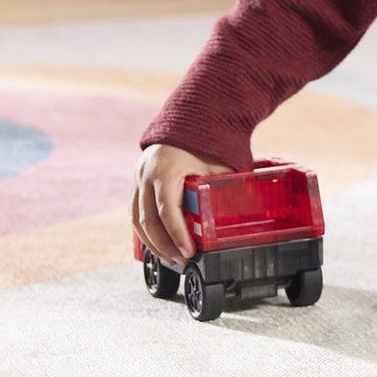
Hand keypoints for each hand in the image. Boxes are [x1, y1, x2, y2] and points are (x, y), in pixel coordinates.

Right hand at [131, 144, 229, 267]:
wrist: (193, 116)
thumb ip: (225, 190)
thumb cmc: (210, 141)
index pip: (167, 211)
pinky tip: (158, 242)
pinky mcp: (136, 180)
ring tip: (170, 258)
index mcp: (165, 170)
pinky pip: (135, 210)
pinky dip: (145, 229)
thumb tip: (241, 218)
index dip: (177, 235)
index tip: (189, 252)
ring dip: (152, 242)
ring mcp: (137, 176)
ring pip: (136, 218)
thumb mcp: (221, 166)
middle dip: (164, 245)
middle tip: (181, 261)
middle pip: (148, 220)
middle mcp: (145, 174)